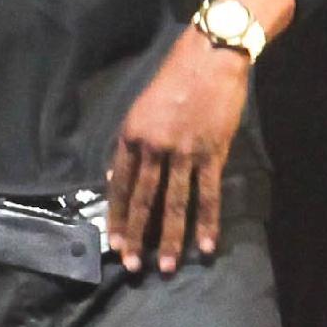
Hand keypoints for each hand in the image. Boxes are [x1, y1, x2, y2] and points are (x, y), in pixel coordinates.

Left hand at [105, 25, 248, 270]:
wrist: (210, 59)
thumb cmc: (173, 81)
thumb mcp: (140, 110)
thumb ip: (130, 145)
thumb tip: (118, 177)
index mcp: (131, 137)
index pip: (120, 187)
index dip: (117, 217)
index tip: (114, 244)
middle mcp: (154, 148)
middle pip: (143, 201)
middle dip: (137, 236)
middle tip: (133, 266)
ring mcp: (184, 153)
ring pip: (174, 204)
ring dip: (170, 239)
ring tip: (166, 267)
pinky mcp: (212, 153)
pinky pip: (208, 195)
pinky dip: (207, 223)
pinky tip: (205, 246)